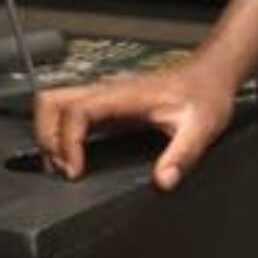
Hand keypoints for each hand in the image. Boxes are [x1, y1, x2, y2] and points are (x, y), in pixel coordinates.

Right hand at [33, 56, 238, 190]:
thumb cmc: (205, 96)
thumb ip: (181, 156)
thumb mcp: (200, 129)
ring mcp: (105, 95)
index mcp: (124, 95)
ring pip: (55, 103)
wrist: (210, 76)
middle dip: (47, 137)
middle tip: (62, 168)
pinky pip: (69, 110)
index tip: (75, 170)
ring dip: (49, 133)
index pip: (76, 111)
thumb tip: (164, 181)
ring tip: (64, 164)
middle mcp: (108, 91)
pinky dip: (60, 132)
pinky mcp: (107, 102)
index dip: (67, 142)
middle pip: (51, 101)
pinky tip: (75, 155)